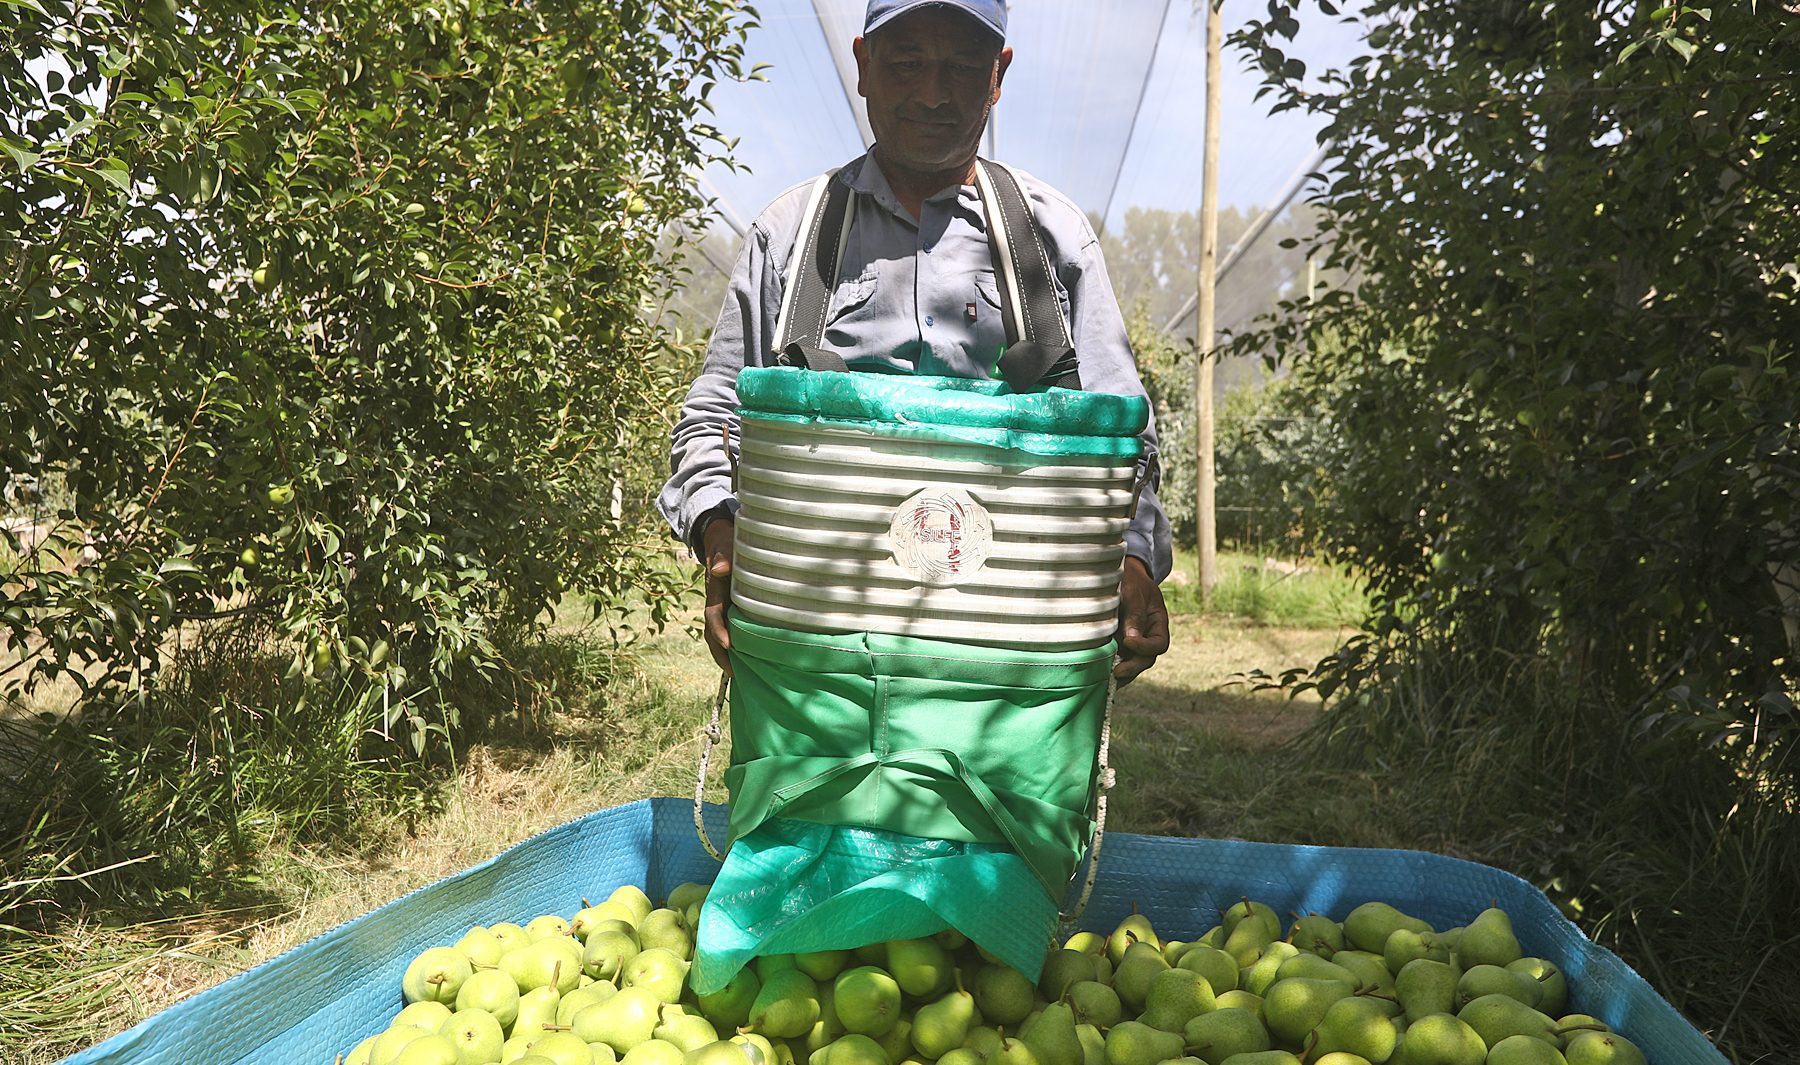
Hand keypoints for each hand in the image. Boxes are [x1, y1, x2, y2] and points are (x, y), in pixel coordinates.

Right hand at [701, 514, 735, 674]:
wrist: (720, 536)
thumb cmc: (726, 540)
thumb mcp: (725, 543)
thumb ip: (723, 554)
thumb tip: (721, 568)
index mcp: (714, 589)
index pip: (713, 614)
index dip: (719, 630)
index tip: (729, 645)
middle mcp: (715, 600)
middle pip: (712, 631)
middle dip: (720, 653)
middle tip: (734, 672)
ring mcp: (721, 605)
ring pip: (718, 632)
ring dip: (725, 652)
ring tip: (739, 671)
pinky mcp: (729, 606)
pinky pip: (728, 627)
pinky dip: (734, 642)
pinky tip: (747, 655)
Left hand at [1114, 556, 1168, 685]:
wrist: (1121, 575)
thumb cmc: (1130, 579)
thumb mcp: (1133, 592)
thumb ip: (1134, 614)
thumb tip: (1130, 639)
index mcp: (1158, 623)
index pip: (1158, 643)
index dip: (1145, 646)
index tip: (1128, 641)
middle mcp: (1147, 636)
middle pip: (1146, 658)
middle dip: (1133, 667)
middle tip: (1117, 672)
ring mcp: (1133, 641)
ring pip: (1132, 662)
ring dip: (1121, 673)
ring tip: (1107, 680)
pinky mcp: (1118, 643)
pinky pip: (1118, 658)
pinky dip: (1110, 667)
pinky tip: (1099, 675)